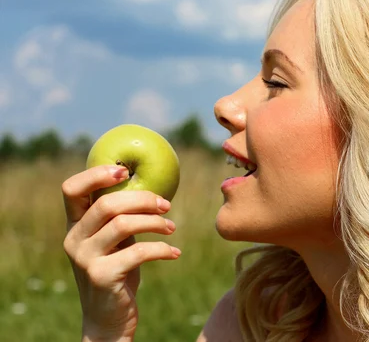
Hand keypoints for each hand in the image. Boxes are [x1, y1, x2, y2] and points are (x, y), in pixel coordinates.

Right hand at [62, 165, 180, 340]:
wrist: (108, 318)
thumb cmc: (117, 270)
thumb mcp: (114, 240)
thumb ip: (119, 216)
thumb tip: (150, 183)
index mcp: (74, 225)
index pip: (71, 189)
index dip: (96, 174)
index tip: (125, 172)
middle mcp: (73, 239)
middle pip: (107, 204)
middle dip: (143, 199)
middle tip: (167, 205)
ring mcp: (85, 259)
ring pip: (123, 224)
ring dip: (155, 222)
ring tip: (172, 228)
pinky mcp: (102, 277)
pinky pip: (138, 252)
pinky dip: (162, 249)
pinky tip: (174, 252)